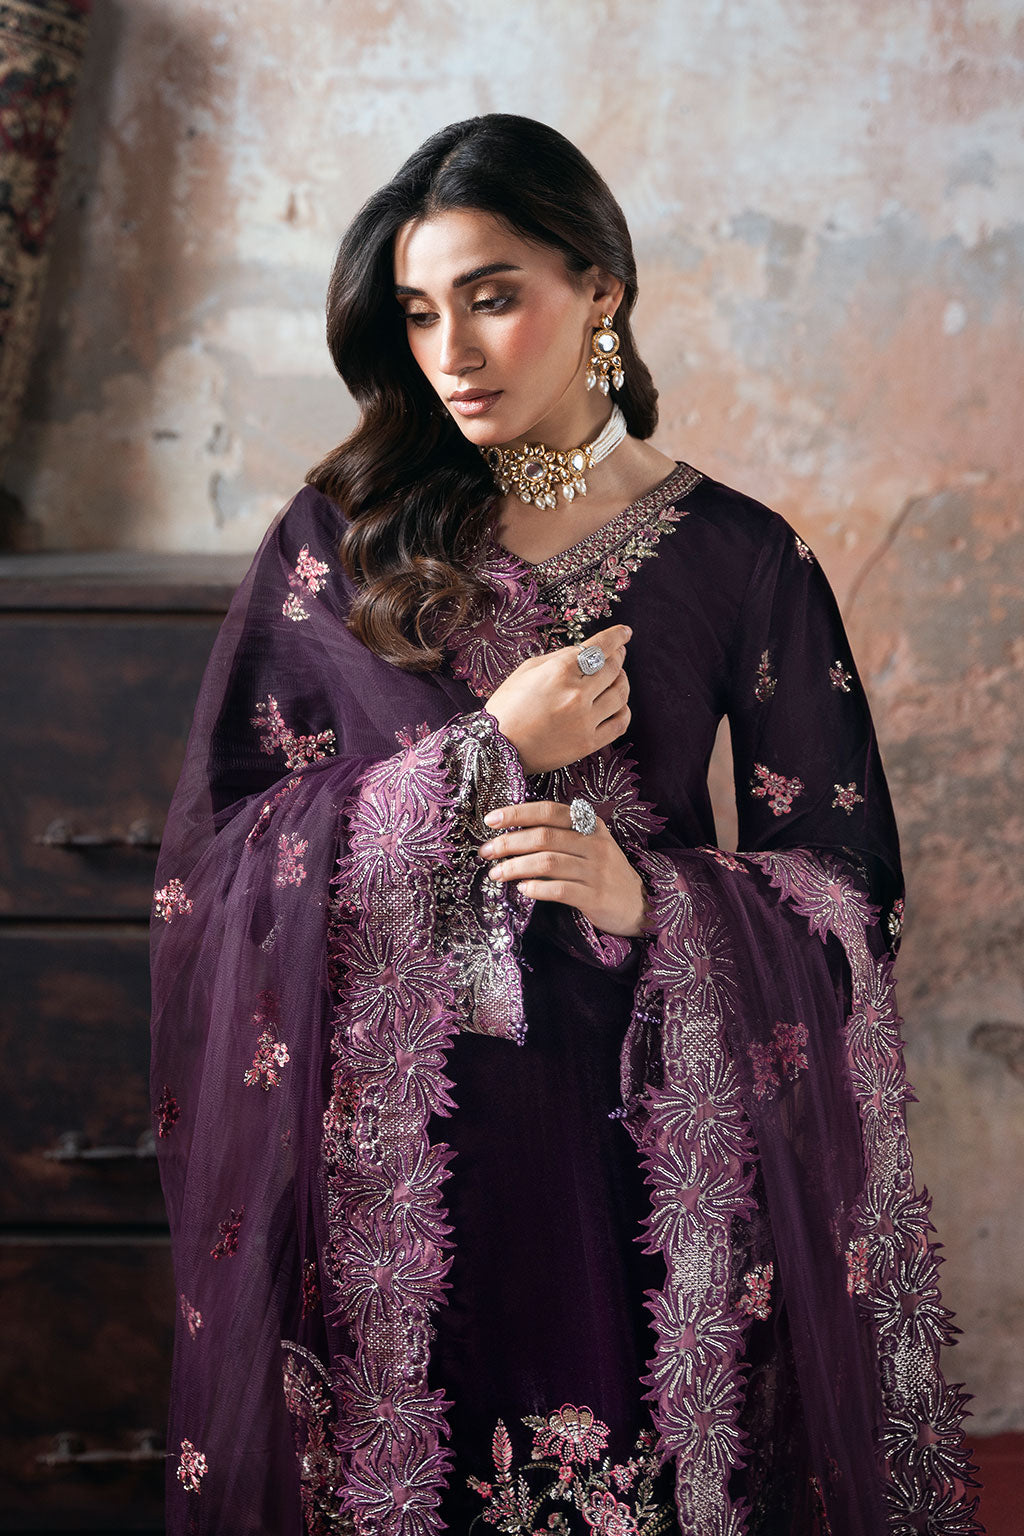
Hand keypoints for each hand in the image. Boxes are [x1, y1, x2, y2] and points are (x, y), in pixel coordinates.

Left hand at [477, 799, 649, 938]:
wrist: (637, 903)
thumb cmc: (602, 871)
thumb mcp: (589, 844)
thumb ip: (560, 834)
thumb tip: (511, 832)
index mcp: (589, 825)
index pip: (548, 811)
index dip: (517, 813)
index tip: (490, 820)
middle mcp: (594, 843)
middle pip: (543, 837)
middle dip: (508, 843)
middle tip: (485, 852)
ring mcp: (597, 870)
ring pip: (547, 862)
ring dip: (515, 867)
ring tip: (496, 874)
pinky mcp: (595, 896)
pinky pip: (559, 890)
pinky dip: (536, 888)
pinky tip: (522, 889)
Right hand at [483, 624, 632, 774]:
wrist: (497, 747)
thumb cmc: (507, 707)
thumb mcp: (526, 670)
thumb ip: (558, 658)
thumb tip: (583, 652)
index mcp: (559, 671)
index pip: (599, 647)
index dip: (616, 637)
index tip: (625, 633)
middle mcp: (576, 693)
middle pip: (613, 668)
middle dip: (619, 657)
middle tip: (619, 654)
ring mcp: (585, 720)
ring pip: (620, 694)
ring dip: (622, 681)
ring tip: (617, 678)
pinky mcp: (588, 743)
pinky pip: (620, 723)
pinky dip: (624, 711)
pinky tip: (618, 706)